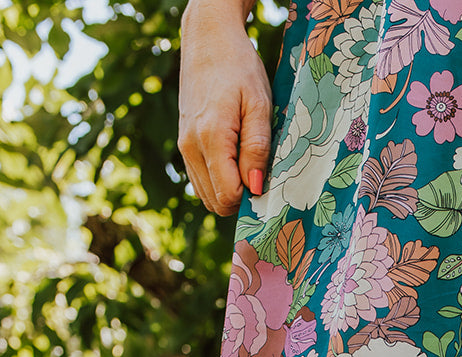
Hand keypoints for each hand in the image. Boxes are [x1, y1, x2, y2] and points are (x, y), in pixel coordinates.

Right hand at [178, 4, 272, 215]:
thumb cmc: (239, 67)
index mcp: (211, 138)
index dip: (251, 196)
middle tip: (259, 173)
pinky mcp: (183, 143)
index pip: (228, 196)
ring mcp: (184, 146)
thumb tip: (255, 188)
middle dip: (240, 199)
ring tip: (248, 164)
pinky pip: (200, 180)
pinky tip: (234, 161)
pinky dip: (217, 181)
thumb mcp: (259, 104)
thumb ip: (257, 148)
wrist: (208, 39)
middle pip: (216, 202)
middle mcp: (191, 147)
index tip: (266, 177)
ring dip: (228, 192)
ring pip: (206, 195)